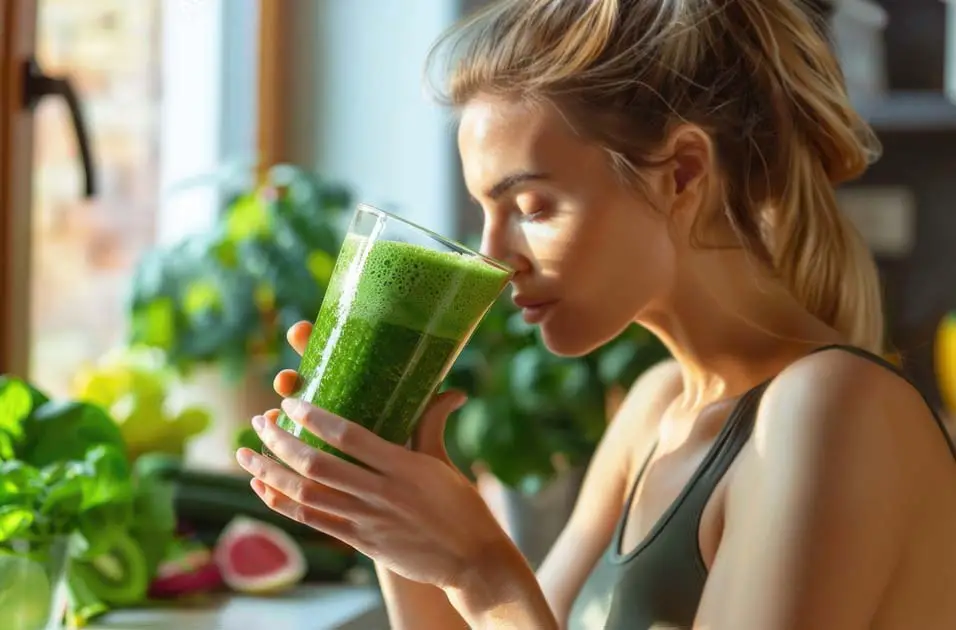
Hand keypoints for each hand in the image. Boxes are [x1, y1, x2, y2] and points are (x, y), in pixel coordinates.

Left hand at [235, 322, 514, 589]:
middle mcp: (382, 493)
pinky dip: (282, 504)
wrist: (470, 560)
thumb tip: (452, 391)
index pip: (351, 436)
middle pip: (318, 466)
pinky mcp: (361, 541)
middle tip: (260, 421)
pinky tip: (262, 488)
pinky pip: (312, 520)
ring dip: (270, 472)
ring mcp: (367, 520)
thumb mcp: (444, 463)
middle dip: (280, 442)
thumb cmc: (462, 507)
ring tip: (246, 453)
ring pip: (307, 495)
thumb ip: (432, 424)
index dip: (316, 418)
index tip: (290, 402)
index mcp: (405, 467)